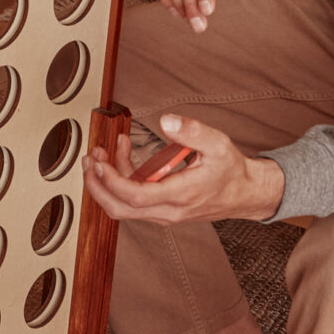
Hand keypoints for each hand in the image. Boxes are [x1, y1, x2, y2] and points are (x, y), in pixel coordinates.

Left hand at [85, 114, 282, 223]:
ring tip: (101, 154)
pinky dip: (121, 180)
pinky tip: (123, 155)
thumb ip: (192, 131)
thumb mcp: (218, 144)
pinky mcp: (161, 209)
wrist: (244, 194)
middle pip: (120, 209)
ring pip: (123, 207)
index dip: (112, 181)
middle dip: (97, 186)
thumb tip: (167, 121)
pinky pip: (133, 201)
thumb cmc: (231, 171)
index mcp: (182, 195)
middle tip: (89, 161)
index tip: (99, 162)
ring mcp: (163, 213)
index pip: (136, 196)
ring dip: (106, 182)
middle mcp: (169, 210)